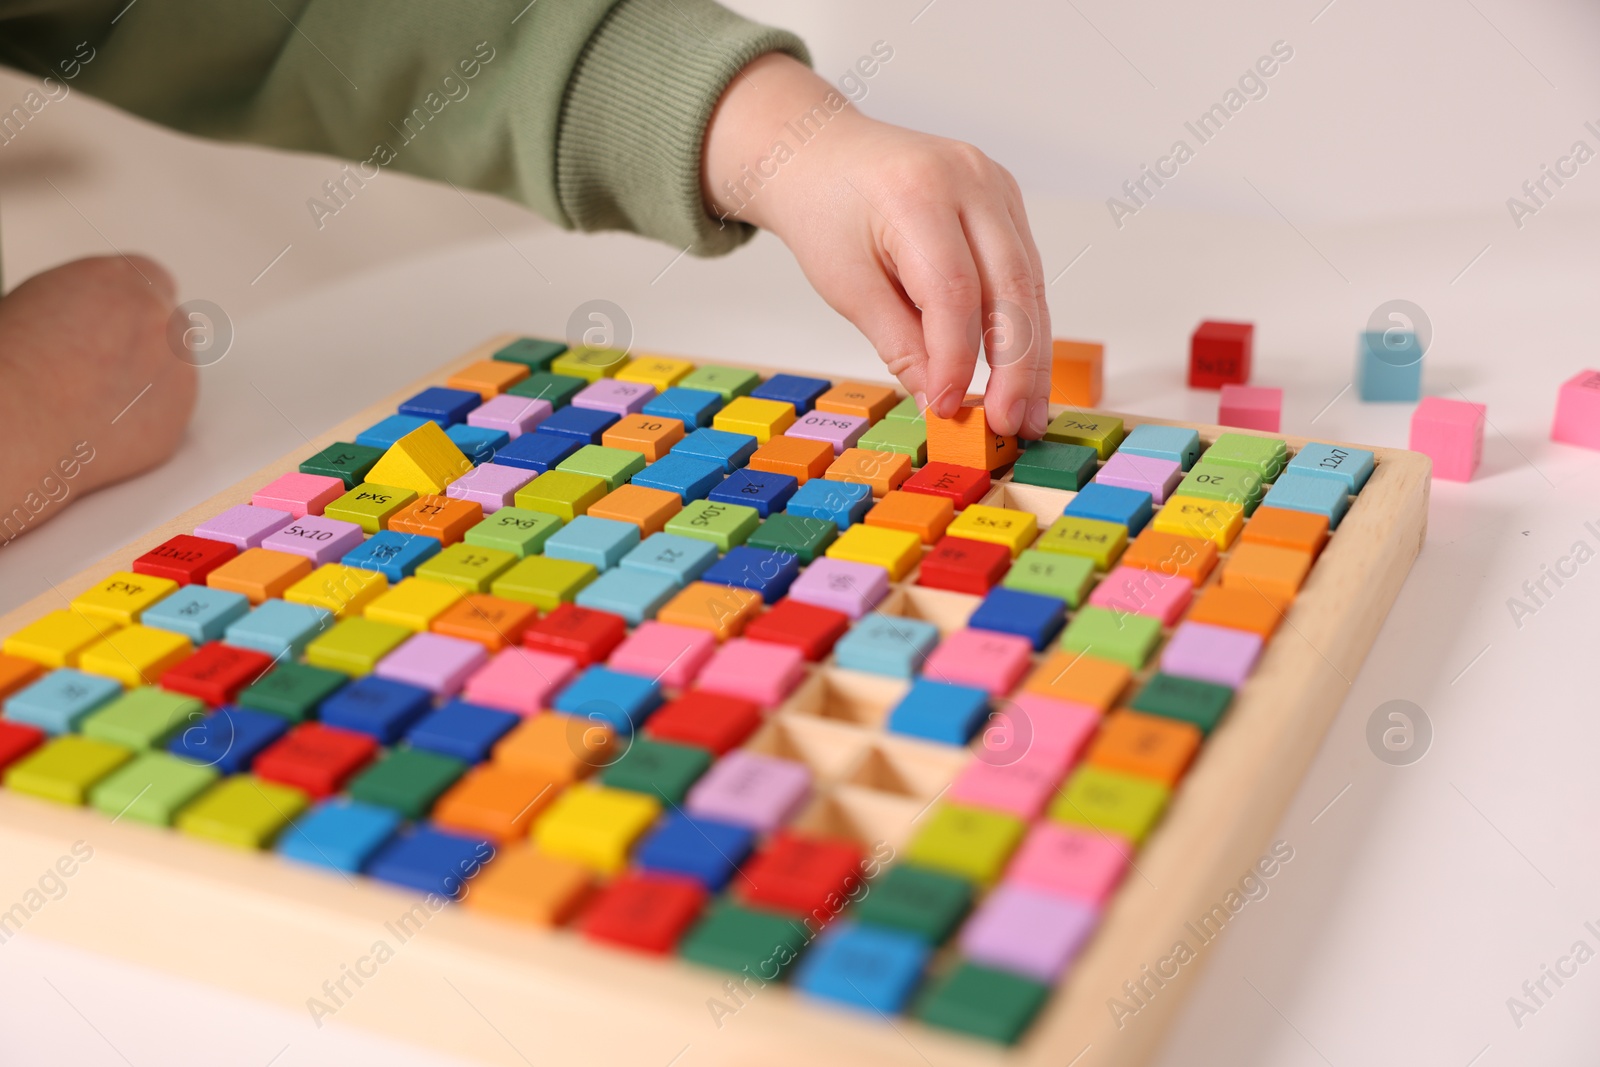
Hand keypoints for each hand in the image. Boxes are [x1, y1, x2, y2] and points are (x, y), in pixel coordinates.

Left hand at [703, 54, 1051, 437]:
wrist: (822, 154)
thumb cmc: (825, 212)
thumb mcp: (846, 284)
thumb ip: (898, 342)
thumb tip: (939, 399)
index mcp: (917, 193)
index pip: (954, 290)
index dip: (957, 357)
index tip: (949, 408)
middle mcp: (970, 180)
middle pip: (1012, 285)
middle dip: (1017, 366)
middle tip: (1012, 425)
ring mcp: (996, 185)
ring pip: (1030, 283)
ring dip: (1032, 355)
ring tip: (1027, 413)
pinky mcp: (1005, 200)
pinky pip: (1025, 270)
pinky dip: (1024, 324)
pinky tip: (1021, 372)